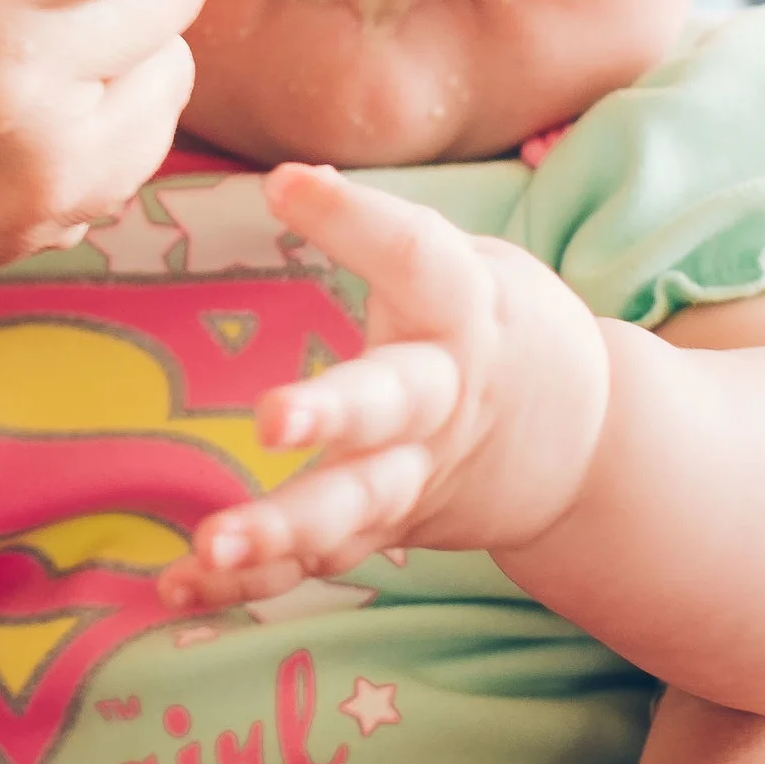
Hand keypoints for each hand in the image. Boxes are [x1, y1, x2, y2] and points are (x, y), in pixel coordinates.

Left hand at [159, 161, 613, 606]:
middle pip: (393, 404)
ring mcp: (417, 475)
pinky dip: (250, 583)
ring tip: (213, 542)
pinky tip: (179, 585)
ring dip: (284, 529)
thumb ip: (380, 234)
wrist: (585, 440)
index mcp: (465, 310)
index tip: (285, 182)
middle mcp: (444, 399)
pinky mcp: (389, 528)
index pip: (418, 256)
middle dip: (335, 414)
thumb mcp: (464, 263)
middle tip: (272, 419)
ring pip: (356, 505)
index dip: (355, 216)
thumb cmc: (493, 323)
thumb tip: (286, 178)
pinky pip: (317, 562)